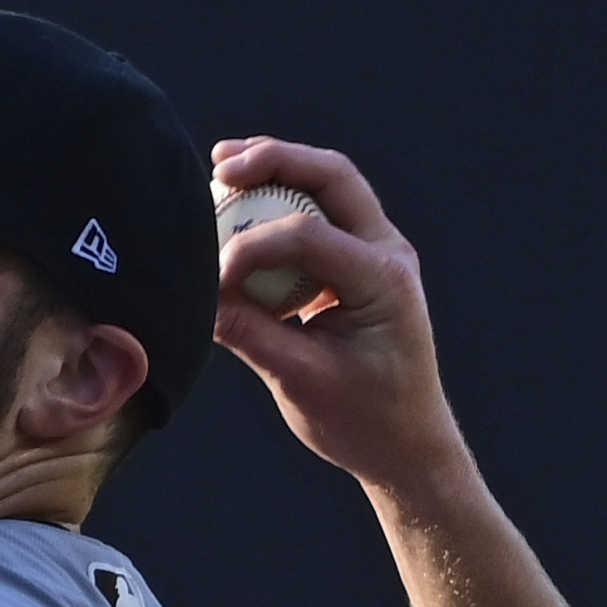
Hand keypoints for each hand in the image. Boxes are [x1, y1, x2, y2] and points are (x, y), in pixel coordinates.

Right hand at [209, 137, 469, 495]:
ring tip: (226, 168)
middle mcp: (388, 253)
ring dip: (278, 171)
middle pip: (331, 175)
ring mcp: (378, 253)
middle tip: (221, 163)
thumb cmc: (365, 421)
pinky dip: (281, 204)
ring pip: (328, 185)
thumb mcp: (301, 381)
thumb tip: (199, 297)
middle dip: (274, 160)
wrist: (407, 446)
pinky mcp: (359, 264)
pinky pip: (320, 215)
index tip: (211, 276)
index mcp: (384, 281)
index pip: (308, 235)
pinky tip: (242, 206)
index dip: (250, 246)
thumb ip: (249, 333)